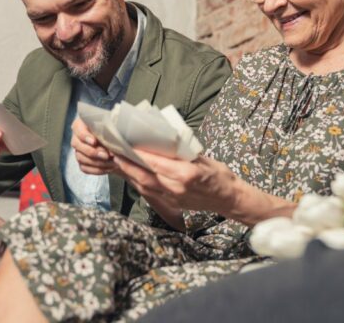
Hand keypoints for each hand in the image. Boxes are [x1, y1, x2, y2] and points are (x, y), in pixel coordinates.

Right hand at [71, 117, 115, 174]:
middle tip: (106, 155)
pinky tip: (109, 167)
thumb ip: (106, 130)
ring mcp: (78, 152)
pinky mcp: (82, 163)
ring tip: (112, 162)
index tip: (94, 141)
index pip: (78, 130)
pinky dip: (98, 169)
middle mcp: (77, 139)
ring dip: (98, 162)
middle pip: (78, 146)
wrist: (117, 145)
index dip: (85, 137)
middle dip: (93, 152)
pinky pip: (85, 169)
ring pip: (81, 158)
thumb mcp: (110, 127)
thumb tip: (111, 138)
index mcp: (80, 125)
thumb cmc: (112, 132)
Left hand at [112, 150, 239, 215]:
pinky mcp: (171, 203)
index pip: (157, 164)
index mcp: (186, 175)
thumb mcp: (204, 159)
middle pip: (145, 177)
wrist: (229, 199)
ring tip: (119, 160)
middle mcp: (176, 188)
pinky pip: (150, 192)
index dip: (140, 155)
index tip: (127, 144)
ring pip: (145, 186)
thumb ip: (183, 153)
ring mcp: (173, 198)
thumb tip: (163, 141)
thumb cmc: (220, 175)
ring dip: (130, 174)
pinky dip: (139, 182)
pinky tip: (133, 173)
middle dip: (128, 165)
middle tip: (114, 152)